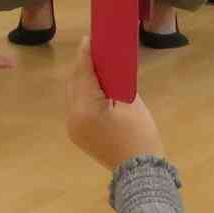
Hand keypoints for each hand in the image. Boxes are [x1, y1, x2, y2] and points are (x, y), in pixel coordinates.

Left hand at [64, 40, 165, 169]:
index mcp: (87, 109)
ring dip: (82, 79)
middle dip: (82, 66)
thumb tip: (109, 66)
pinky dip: (83, 94)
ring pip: (73, 94)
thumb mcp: (131, 103)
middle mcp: (73, 117)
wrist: (140, 173)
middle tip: (94, 50)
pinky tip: (94, 86)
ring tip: (94, 66)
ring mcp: (72, 127)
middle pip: (74, 83)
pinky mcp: (77, 134)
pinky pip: (76, 107)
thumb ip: (117, 81)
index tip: (89, 39)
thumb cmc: (141, 135)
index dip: (86, 55)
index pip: (83, 74)